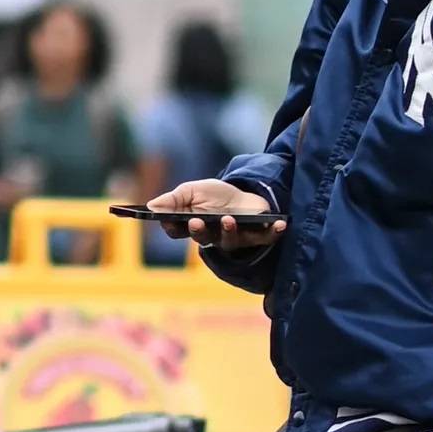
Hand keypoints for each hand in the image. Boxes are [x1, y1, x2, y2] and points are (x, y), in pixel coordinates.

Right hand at [148, 180, 287, 252]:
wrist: (246, 194)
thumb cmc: (217, 196)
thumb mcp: (193, 190)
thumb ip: (174, 199)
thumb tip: (151, 206)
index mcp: (193, 225)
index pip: (177, 231)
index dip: (172, 226)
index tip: (168, 219)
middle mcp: (212, 236)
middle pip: (202, 238)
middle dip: (199, 231)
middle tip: (196, 222)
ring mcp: (235, 237)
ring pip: (229, 241)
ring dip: (228, 231)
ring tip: (228, 219)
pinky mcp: (257, 236)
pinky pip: (265, 238)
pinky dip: (274, 233)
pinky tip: (280, 224)